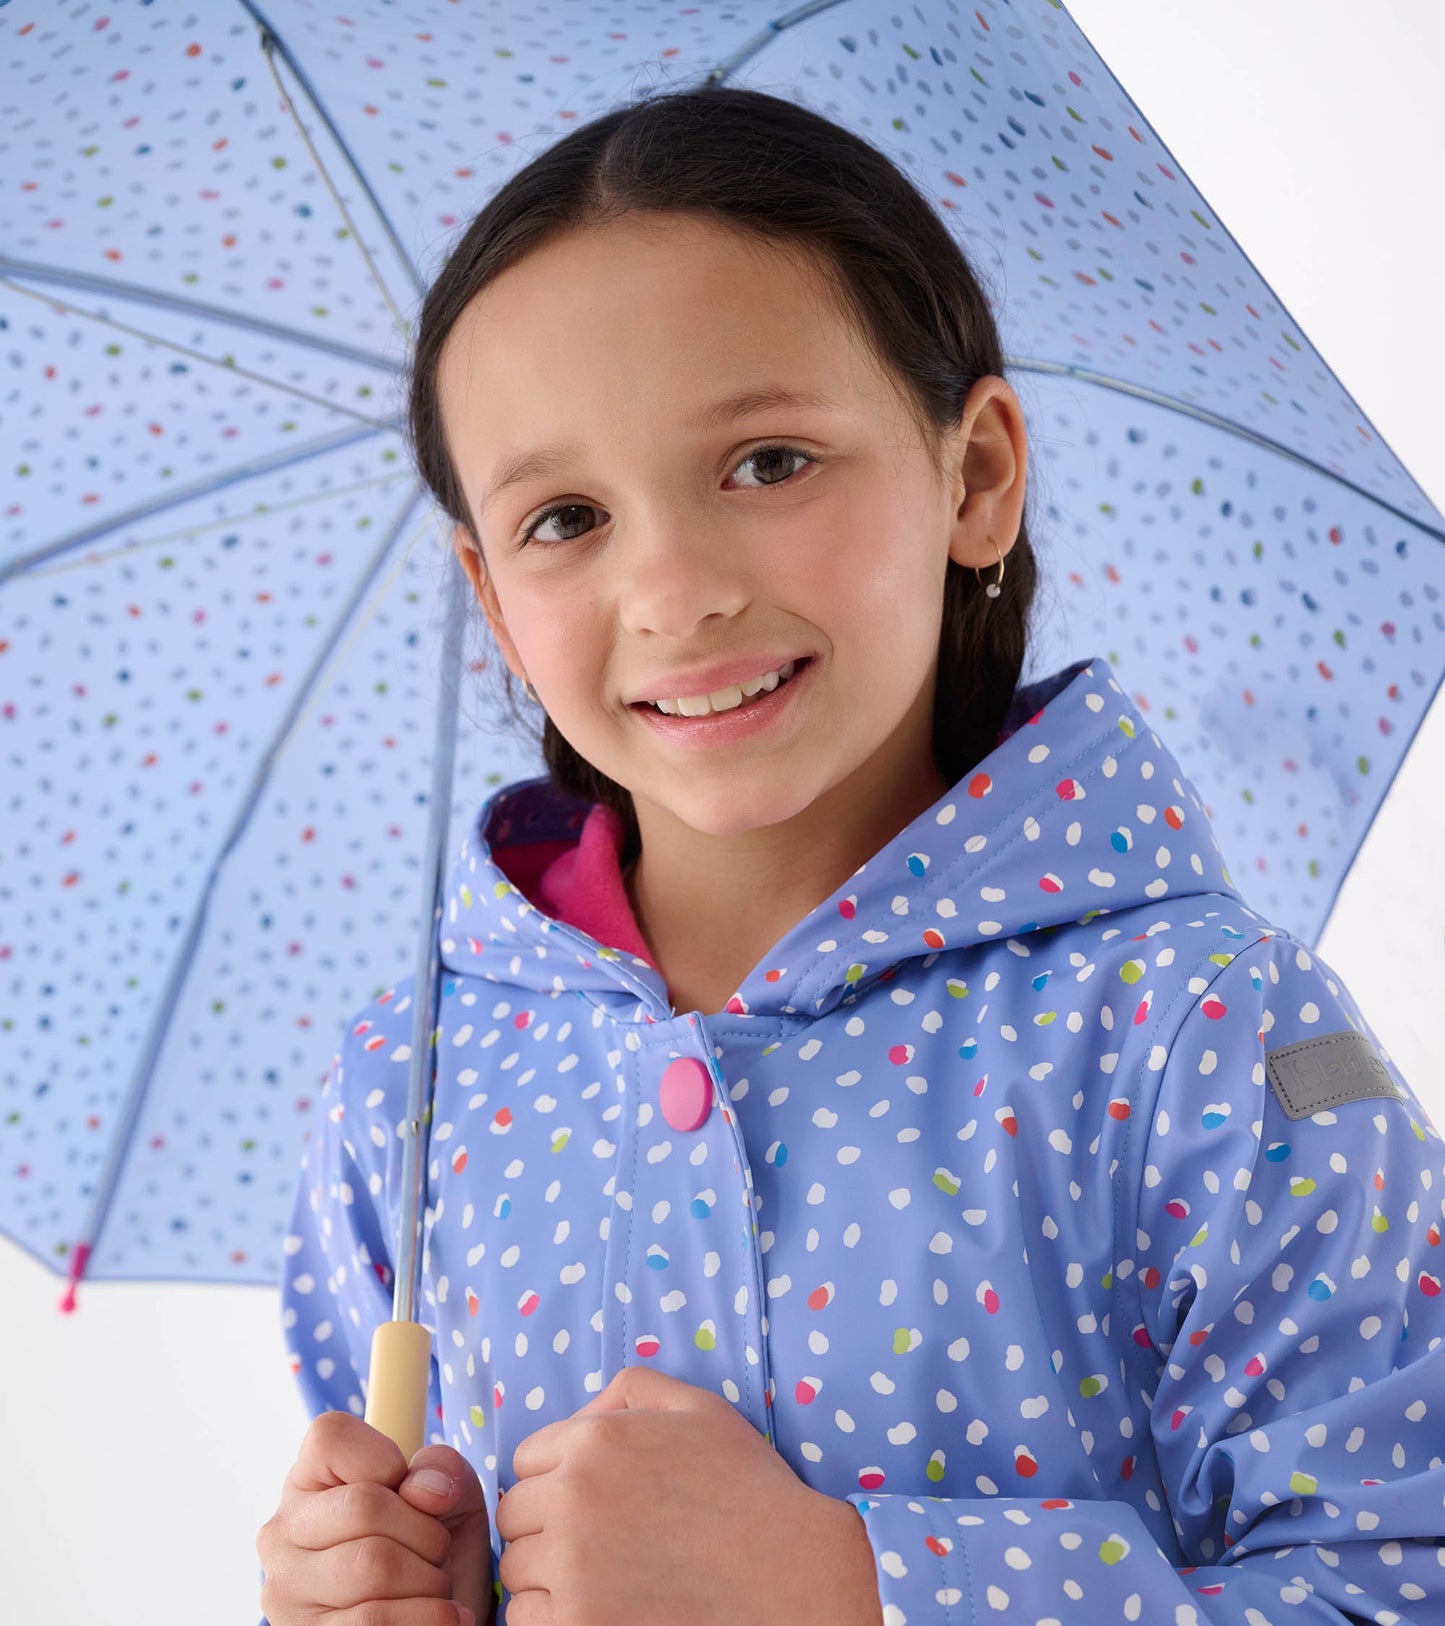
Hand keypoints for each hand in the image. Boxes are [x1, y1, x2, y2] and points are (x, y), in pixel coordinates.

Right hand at [257, 1410, 491, 1624]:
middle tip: (438, 1552)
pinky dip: (426, 1618)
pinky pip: (373, 1622)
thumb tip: (424, 1492)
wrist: (436, 1620)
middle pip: (364, 1505)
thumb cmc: (431, 1546)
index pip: (331, 1438)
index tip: (409, 1493)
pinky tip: (445, 1616)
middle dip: (426, 1531)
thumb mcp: (449, 1491)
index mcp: (305, 1480)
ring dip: (430, 1580)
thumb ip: (441, 1469)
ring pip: (373, 1567)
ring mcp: (286, 1592)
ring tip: (439, 1587)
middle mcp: (282, 1533)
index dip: (387, 1459)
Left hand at [495, 1366, 881, 1625]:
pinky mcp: (580, 1623)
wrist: (792, 1576)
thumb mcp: (697, 1408)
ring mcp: (573, 1565)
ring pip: (516, 1573)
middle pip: (515, 1518)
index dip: (556, 1480)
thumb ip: (629, 1390)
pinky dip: (554, 1618)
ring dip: (547, 1578)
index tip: (592, 1503)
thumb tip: (577, 1415)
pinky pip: (527, 1621)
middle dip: (546, 1528)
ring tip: (603, 1580)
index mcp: (595, 1439)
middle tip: (598, 1545)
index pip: (526, 1460)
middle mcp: (574, 1496)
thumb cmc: (748, 1491)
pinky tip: (601, 1609)